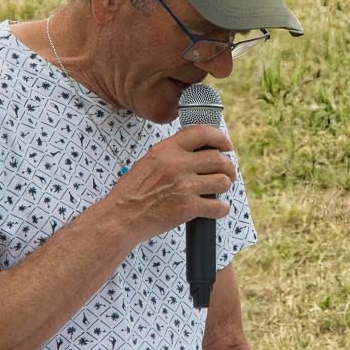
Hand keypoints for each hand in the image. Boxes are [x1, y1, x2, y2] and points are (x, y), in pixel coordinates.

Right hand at [107, 124, 236, 242]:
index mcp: (166, 150)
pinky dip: (221, 209)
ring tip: (218, 191)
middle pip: (218, 158)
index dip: (220, 138)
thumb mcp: (148, 162)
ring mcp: (184, 185)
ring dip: (224, 186)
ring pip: (222, 181)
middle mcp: (176, 164)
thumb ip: (171, 154)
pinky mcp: (188, 207)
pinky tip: (214, 209)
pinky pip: (218, 206)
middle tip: (227, 174)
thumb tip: (196, 151)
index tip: (226, 145)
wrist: (121, 217)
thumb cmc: (132, 193)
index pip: (201, 133)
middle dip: (228, 167)